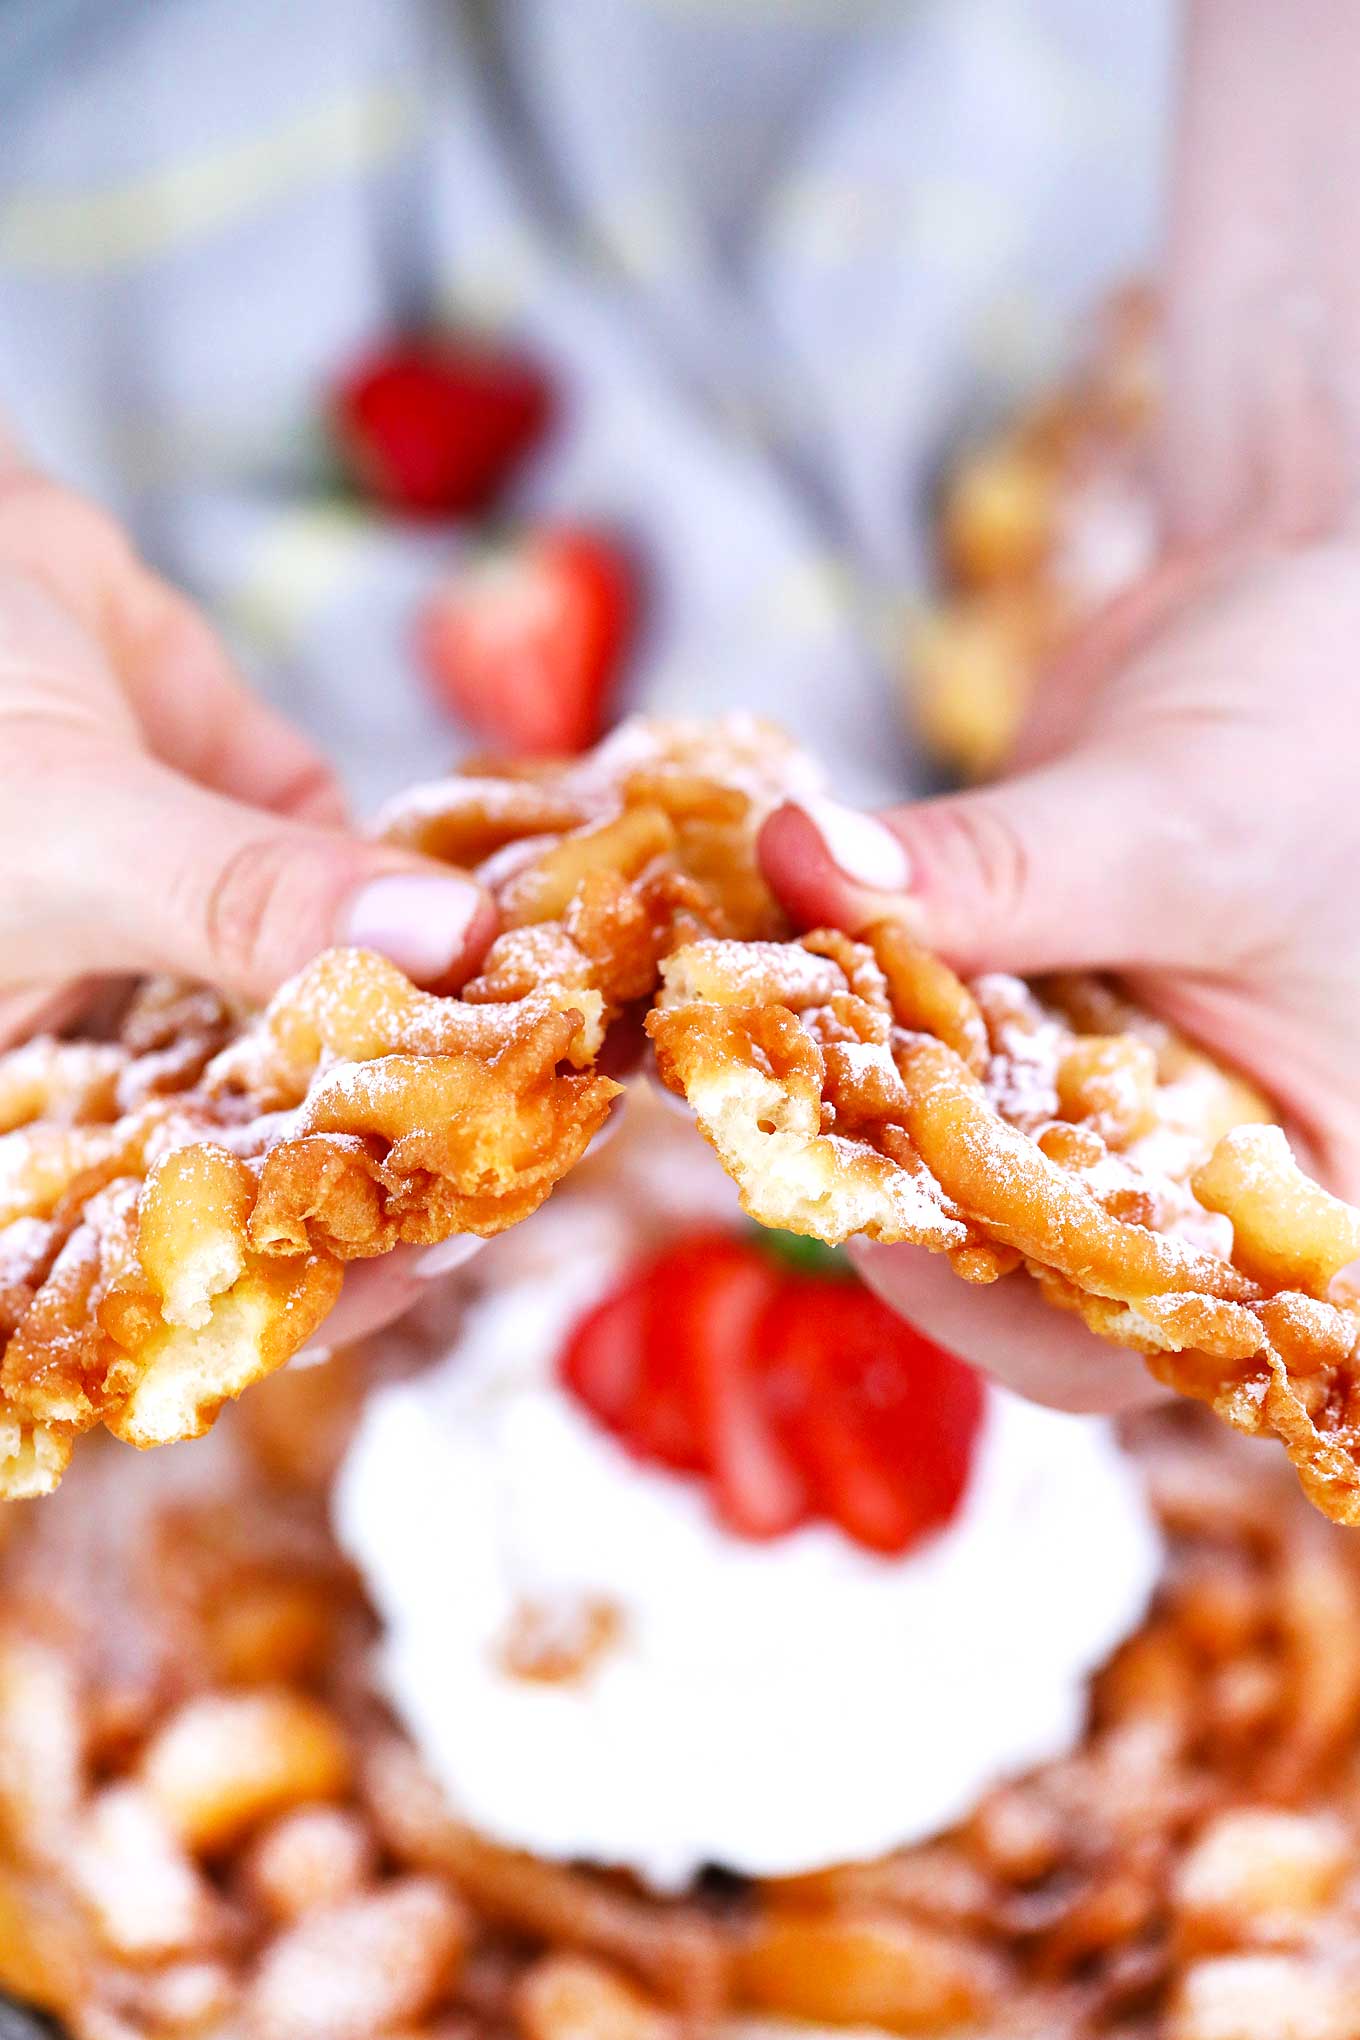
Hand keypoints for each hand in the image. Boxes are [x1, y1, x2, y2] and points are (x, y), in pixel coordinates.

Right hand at [0, 445, 497, 1343]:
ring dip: (454, 1038)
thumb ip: (247, 894)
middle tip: (544, 1160)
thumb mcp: (68, 826)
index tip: (425, 1268)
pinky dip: (451, 909)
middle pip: (282, 1159)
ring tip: (572, 1061)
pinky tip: (544, 930)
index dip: (292, 1290)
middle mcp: (122, 1064)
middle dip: (409, 1164)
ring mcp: (200, 960)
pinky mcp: (260, 854)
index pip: (176, 1260)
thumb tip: (453, 942)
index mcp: (40, 1131)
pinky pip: (366, 902)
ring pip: (342, 1035)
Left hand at [759, 540, 1359, 1412]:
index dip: (976, 1292)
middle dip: (877, 1183)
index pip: (1111, 1333)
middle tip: (761, 1092)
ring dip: (830, 1088)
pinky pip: (912, 1035)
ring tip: (737, 1015)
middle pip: (997, 1259)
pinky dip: (836, 1001)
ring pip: (933, 1149)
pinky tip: (760, 951)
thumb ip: (1006, 871)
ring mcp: (1086, 1094)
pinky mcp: (1014, 1009)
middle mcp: (1181, 1177)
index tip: (858, 1195)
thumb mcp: (1183, 822)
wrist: (1315, 608)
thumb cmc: (1330, 724)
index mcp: (1293, 1205)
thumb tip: (807, 866)